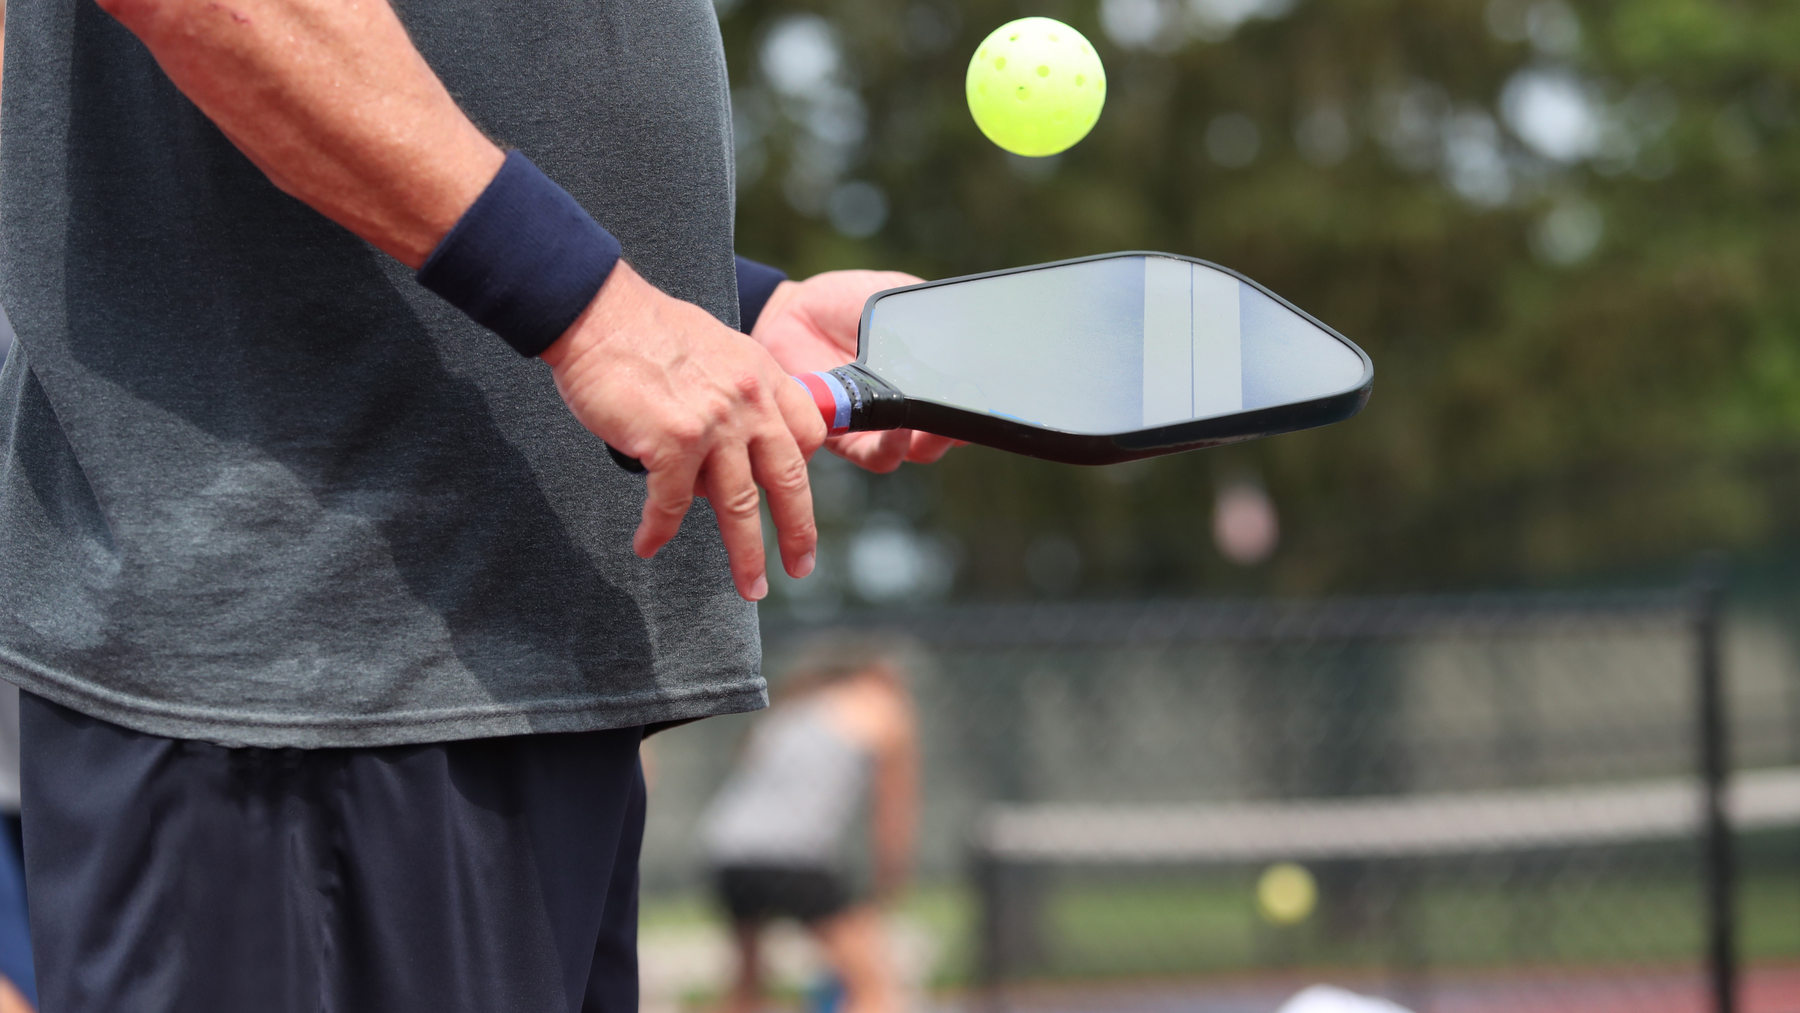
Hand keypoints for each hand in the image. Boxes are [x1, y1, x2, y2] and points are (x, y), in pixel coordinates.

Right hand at [541, 262, 826, 600]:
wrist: (598, 312)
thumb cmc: (646, 330)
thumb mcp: (717, 349)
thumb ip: (737, 393)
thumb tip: (734, 442)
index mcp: (763, 377)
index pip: (806, 434)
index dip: (801, 469)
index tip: (793, 497)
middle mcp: (749, 401)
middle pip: (788, 481)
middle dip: (799, 532)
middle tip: (801, 566)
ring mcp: (714, 423)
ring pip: (739, 506)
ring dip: (745, 555)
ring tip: (750, 586)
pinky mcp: (672, 441)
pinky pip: (671, 503)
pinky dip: (658, 529)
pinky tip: (648, 545)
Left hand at [751, 270, 961, 473]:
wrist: (794, 310)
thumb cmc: (846, 305)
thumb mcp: (899, 301)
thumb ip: (930, 318)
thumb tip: (964, 332)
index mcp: (923, 379)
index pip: (959, 404)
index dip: (977, 407)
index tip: (988, 396)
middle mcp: (904, 408)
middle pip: (944, 437)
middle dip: (960, 429)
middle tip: (966, 412)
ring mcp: (876, 425)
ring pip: (916, 453)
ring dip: (933, 443)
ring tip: (936, 424)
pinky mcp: (844, 435)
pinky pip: (876, 455)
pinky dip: (892, 447)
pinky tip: (897, 425)